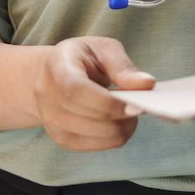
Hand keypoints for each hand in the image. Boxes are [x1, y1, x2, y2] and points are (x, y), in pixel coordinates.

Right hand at [31, 36, 152, 150]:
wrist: (47, 77)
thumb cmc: (80, 59)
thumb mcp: (101, 48)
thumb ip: (123, 65)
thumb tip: (147, 84)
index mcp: (57, 68)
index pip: (79, 92)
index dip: (109, 103)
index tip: (137, 105)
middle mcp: (49, 99)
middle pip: (94, 119)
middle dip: (125, 116)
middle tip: (139, 105)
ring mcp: (54, 123)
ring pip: (101, 136)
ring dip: (124, 127)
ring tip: (128, 111)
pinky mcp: (63, 140)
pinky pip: (100, 146)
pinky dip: (116, 136)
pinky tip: (117, 121)